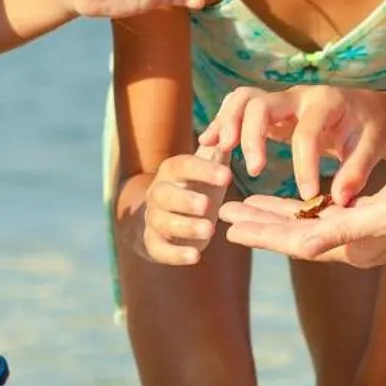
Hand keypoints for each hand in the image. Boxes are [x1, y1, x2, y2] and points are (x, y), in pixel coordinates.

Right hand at [133, 145, 231, 265]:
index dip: (203, 170)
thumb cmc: (196, 187)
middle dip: (185, 199)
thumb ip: (219, 149)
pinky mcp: (154, 243)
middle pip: (164, 194)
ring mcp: (154, 219)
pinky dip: (176, 254)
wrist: (169, 217)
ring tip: (209, 231)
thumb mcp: (208, 168)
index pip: (182, 165)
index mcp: (172, 172)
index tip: (228, 177)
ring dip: (184, 227)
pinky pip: (159, 249)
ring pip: (161, 222)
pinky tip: (195, 257)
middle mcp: (158, 194)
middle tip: (207, 205)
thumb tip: (231, 128)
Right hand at [198, 85, 385, 203]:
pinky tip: (209, 144)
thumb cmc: (373, 128)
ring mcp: (281, 101)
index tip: (309, 196)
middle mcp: (298, 96)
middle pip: (262, 104)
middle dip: (252, 136)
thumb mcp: (373, 147)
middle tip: (254, 170)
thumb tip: (339, 200)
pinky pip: (239, 109)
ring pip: (243, 99)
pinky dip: (222, 122)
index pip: (307, 133)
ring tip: (219, 150)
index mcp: (326, 102)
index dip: (304, 166)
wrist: (371, 108)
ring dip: (228, 122)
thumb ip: (356, 172)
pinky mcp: (271, 112)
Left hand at [220, 146, 385, 267]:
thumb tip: (301, 247)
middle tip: (223, 217)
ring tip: (245, 206)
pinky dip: (302, 205)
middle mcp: (355, 244)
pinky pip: (326, 212)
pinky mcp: (371, 211)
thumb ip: (343, 230)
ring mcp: (363, 229)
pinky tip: (288, 198)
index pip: (296, 242)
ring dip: (275, 215)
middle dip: (259, 226)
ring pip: (307, 222)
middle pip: (295, 235)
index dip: (261, 235)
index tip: (228, 228)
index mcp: (355, 247)